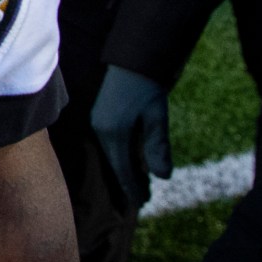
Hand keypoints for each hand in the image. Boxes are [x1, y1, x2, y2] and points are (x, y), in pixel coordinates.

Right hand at [91, 64, 172, 208]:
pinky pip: (109, 144)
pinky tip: (129, 160)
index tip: (142, 204)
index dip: (132, 188)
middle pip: (114, 164)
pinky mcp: (99, 115)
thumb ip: (158, 146)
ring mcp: (97, 122)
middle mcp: (100, 129)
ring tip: (138, 183)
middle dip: (128, 182)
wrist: (132, 57)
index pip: (122, 169)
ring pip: (111, 154)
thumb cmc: (147, 86)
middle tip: (143, 199)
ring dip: (124, 169)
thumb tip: (165, 177)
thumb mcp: (157, 116)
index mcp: (113, 132)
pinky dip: (120, 156)